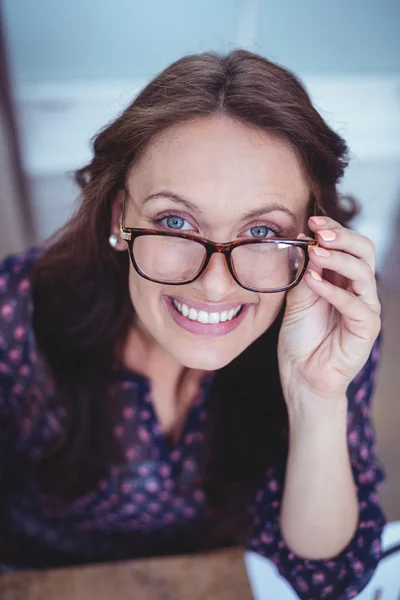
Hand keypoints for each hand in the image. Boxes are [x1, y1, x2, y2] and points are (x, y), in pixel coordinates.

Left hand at [278, 216, 380, 404]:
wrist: (301, 373)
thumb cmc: (301, 336)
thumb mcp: (298, 296)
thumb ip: (305, 271)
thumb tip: (306, 239)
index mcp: (344, 279)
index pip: (349, 244)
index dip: (334, 229)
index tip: (311, 221)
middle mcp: (359, 290)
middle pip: (364, 251)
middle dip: (342, 237)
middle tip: (319, 233)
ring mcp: (366, 308)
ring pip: (363, 273)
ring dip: (338, 259)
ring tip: (316, 254)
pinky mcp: (367, 329)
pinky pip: (355, 304)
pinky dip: (333, 290)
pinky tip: (313, 282)